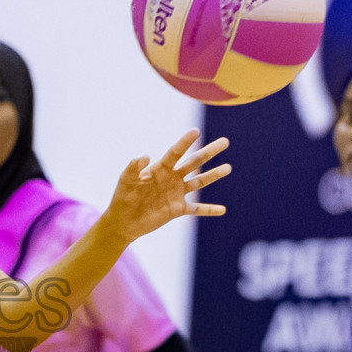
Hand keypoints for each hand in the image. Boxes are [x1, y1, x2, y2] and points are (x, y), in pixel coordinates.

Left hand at [101, 130, 230, 243]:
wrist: (124, 220)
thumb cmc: (123, 197)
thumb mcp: (126, 180)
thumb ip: (134, 167)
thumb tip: (145, 155)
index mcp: (160, 168)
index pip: (176, 152)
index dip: (185, 142)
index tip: (196, 131)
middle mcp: (172, 178)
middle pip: (194, 162)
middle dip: (209, 152)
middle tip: (225, 142)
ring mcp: (177, 193)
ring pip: (199, 182)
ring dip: (214, 175)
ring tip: (228, 167)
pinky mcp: (178, 210)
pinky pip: (197, 209)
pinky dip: (209, 210)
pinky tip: (222, 210)